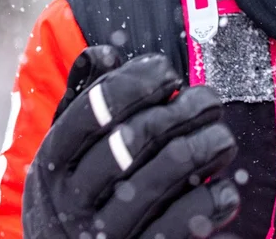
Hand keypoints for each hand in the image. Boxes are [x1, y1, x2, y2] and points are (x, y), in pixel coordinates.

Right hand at [23, 47, 239, 238]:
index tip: (168, 74)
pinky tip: (223, 188)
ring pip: (165, 175)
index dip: (135, 84)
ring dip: (207, 146)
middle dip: (182, 110)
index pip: (91, 112)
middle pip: (134, 138)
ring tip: (222, 140)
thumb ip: (84, 99)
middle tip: (209, 102)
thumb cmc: (90, 198)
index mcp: (53, 165)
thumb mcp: (72, 153)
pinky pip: (184, 223)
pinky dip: (213, 198)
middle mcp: (71, 203)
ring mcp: (106, 236)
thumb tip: (103, 54)